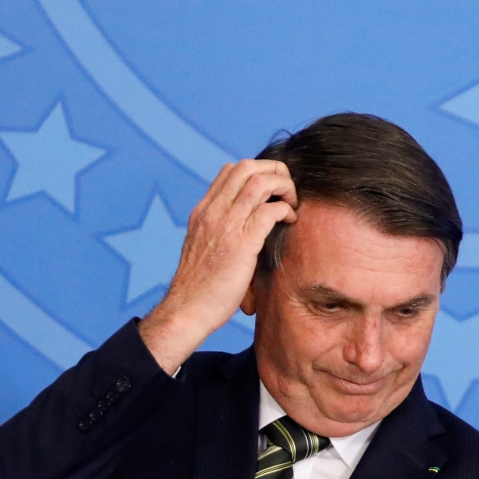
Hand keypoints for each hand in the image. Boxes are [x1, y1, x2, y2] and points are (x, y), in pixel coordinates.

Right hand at [138, 160, 296, 374]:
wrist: (186, 311)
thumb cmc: (199, 288)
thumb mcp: (204, 248)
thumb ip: (220, 231)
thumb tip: (244, 227)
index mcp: (203, 211)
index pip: (231, 171)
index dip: (258, 171)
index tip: (273, 190)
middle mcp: (212, 212)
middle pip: (247, 167)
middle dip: (275, 172)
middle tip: (288, 192)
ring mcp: (226, 225)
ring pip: (260, 182)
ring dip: (284, 187)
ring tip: (292, 204)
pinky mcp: (242, 243)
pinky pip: (270, 210)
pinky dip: (285, 210)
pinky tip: (290, 221)